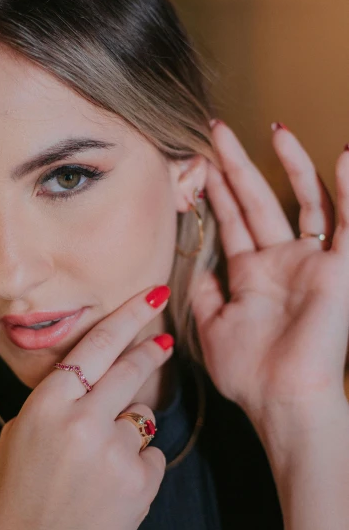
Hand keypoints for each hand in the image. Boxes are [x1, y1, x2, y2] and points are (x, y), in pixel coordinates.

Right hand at [0, 285, 172, 529]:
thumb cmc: (18, 496)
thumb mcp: (20, 434)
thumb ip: (55, 399)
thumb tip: (94, 372)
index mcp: (45, 404)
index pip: (95, 345)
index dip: (127, 316)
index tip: (151, 296)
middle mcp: (81, 421)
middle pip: (130, 368)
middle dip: (151, 348)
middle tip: (164, 339)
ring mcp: (113, 453)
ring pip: (144, 415)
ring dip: (132, 426)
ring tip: (102, 460)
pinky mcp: (138, 484)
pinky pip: (152, 455)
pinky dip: (137, 465)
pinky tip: (111, 488)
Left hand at [192, 121, 348, 439]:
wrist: (283, 400)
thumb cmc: (250, 373)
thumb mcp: (213, 327)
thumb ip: (205, 293)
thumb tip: (195, 266)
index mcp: (253, 274)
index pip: (234, 220)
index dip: (218, 190)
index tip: (200, 160)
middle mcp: (283, 261)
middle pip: (259, 199)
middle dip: (238, 163)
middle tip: (217, 129)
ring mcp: (313, 262)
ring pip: (306, 201)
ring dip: (292, 165)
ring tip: (276, 130)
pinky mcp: (341, 269)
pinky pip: (348, 222)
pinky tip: (344, 156)